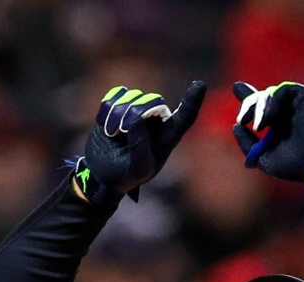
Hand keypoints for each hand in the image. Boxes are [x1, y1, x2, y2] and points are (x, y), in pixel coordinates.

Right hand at [82, 81, 205, 201]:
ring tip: (113, 135)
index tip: (199, 85)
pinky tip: (107, 127)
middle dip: (134, 113)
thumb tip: (135, 119)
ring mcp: (138, 109)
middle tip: (121, 131)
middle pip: (152, 101)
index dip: (192, 101)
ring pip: (130, 97)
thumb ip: (140, 147)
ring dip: (116, 116)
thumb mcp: (138, 169)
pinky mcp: (119, 104)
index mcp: (168, 137)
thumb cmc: (126, 175)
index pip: (185, 116)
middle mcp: (157, 120)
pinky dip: (106, 113)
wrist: (104, 174)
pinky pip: (113, 96)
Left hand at [232, 82, 303, 183]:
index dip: (247, 98)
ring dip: (259, 108)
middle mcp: (286, 113)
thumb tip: (236, 126)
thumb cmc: (293, 165)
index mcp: (277, 126)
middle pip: (261, 97)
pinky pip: (283, 90)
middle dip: (248, 104)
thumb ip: (247, 143)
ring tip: (259, 127)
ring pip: (269, 93)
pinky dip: (272, 101)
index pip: (259, 107)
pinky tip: (270, 118)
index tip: (237, 87)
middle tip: (242, 119)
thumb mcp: (263, 157)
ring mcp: (296, 104)